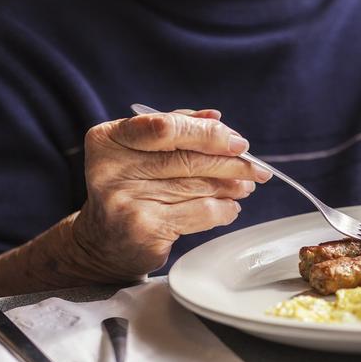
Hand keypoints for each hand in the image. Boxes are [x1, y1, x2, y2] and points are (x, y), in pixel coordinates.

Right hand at [71, 109, 271, 281]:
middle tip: (257, 168)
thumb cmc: (130, 191)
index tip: (238, 142)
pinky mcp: (145, 228)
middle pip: (188, 159)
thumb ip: (174, 130)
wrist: (104, 244)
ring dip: (231, 186)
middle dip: (231, 163)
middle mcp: (112, 168)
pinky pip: (201, 212)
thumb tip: (215, 117)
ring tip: (246, 186)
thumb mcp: (140, 153)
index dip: (208, 134)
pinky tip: (230, 208)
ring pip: (198, 186)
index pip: (167, 127)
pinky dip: (223, 210)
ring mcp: (126, 200)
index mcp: (109, 139)